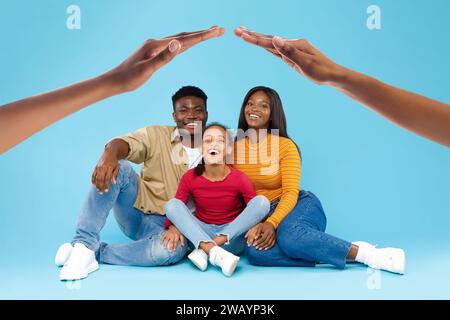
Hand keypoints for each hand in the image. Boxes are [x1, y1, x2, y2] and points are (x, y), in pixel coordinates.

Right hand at [92, 149, 118, 193]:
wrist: (109, 153)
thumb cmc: (114, 162)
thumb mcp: (117, 167)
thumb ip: (115, 175)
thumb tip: (114, 183)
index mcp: (109, 168)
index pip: (107, 178)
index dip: (106, 185)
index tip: (106, 191)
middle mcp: (103, 167)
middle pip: (101, 179)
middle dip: (101, 186)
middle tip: (101, 193)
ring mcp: (98, 167)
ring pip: (96, 177)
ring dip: (96, 185)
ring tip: (98, 190)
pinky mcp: (95, 167)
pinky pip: (93, 175)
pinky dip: (93, 180)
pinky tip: (94, 185)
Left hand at [105, 26, 224, 92]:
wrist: (114, 81)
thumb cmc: (129, 78)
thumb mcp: (147, 70)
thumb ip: (163, 57)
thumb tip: (178, 43)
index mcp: (157, 45)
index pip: (185, 40)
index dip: (202, 36)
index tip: (217, 31)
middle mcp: (157, 42)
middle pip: (185, 36)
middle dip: (203, 33)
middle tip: (220, 30)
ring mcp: (155, 46)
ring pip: (180, 39)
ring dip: (196, 36)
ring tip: (210, 33)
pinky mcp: (154, 52)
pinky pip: (174, 45)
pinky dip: (186, 42)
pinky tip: (189, 43)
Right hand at [161, 225, 184, 252]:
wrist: (174, 226)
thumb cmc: (178, 232)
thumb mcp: (181, 235)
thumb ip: (182, 240)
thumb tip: (182, 245)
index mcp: (176, 236)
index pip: (176, 241)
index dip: (175, 246)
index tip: (174, 250)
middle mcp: (172, 235)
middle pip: (171, 241)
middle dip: (170, 246)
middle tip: (170, 251)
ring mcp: (168, 234)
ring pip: (166, 239)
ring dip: (165, 243)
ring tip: (164, 247)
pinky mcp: (166, 233)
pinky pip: (163, 236)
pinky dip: (162, 239)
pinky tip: (160, 243)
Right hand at [234, 26, 343, 84]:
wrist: (332, 75)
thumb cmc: (321, 71)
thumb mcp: (305, 63)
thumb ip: (289, 51)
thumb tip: (276, 39)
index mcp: (293, 45)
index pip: (270, 42)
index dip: (255, 39)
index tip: (242, 34)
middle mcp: (291, 44)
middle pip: (268, 39)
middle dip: (251, 35)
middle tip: (236, 30)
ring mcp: (291, 49)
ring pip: (270, 43)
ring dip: (257, 38)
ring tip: (244, 34)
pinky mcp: (291, 55)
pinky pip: (275, 50)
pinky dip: (266, 45)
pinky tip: (261, 43)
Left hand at [245, 221, 275, 249]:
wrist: (272, 224)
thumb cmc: (265, 225)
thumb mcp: (260, 227)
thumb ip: (257, 232)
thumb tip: (255, 238)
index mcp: (268, 231)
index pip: (263, 238)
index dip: (258, 242)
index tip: (254, 244)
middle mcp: (271, 235)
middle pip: (266, 242)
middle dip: (260, 245)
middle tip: (256, 248)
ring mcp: (274, 237)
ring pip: (269, 243)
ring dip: (264, 247)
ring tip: (259, 249)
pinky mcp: (275, 238)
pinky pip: (272, 244)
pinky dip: (269, 247)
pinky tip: (265, 249)